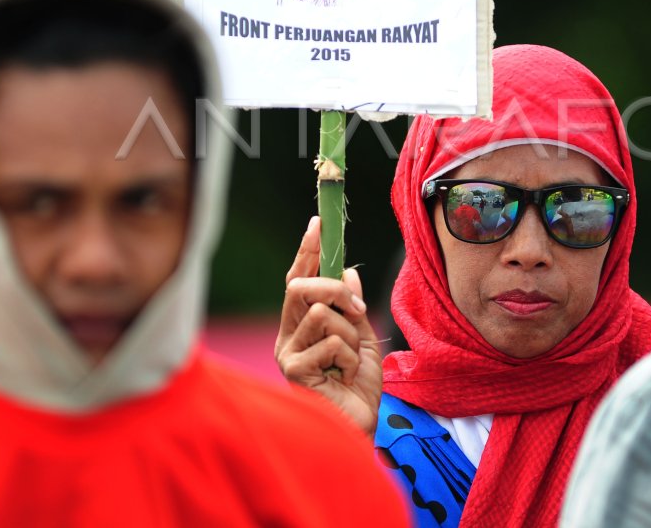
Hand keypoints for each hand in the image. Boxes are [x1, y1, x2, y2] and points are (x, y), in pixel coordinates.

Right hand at [276, 216, 382, 437]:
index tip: (318, 223)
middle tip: (357, 310)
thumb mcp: (363, 338)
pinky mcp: (293, 370)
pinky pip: (330, 342)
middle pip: (301, 287)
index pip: (299, 278)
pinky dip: (351, 357)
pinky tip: (346, 377)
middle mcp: (288, 335)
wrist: (360, 427)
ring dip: (350, 334)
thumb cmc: (358, 388)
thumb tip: (348, 273)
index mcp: (301, 325)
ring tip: (352, 360)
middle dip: (334, 289)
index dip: (308, 251)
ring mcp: (287, 353)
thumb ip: (353, 307)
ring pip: (322, 313)